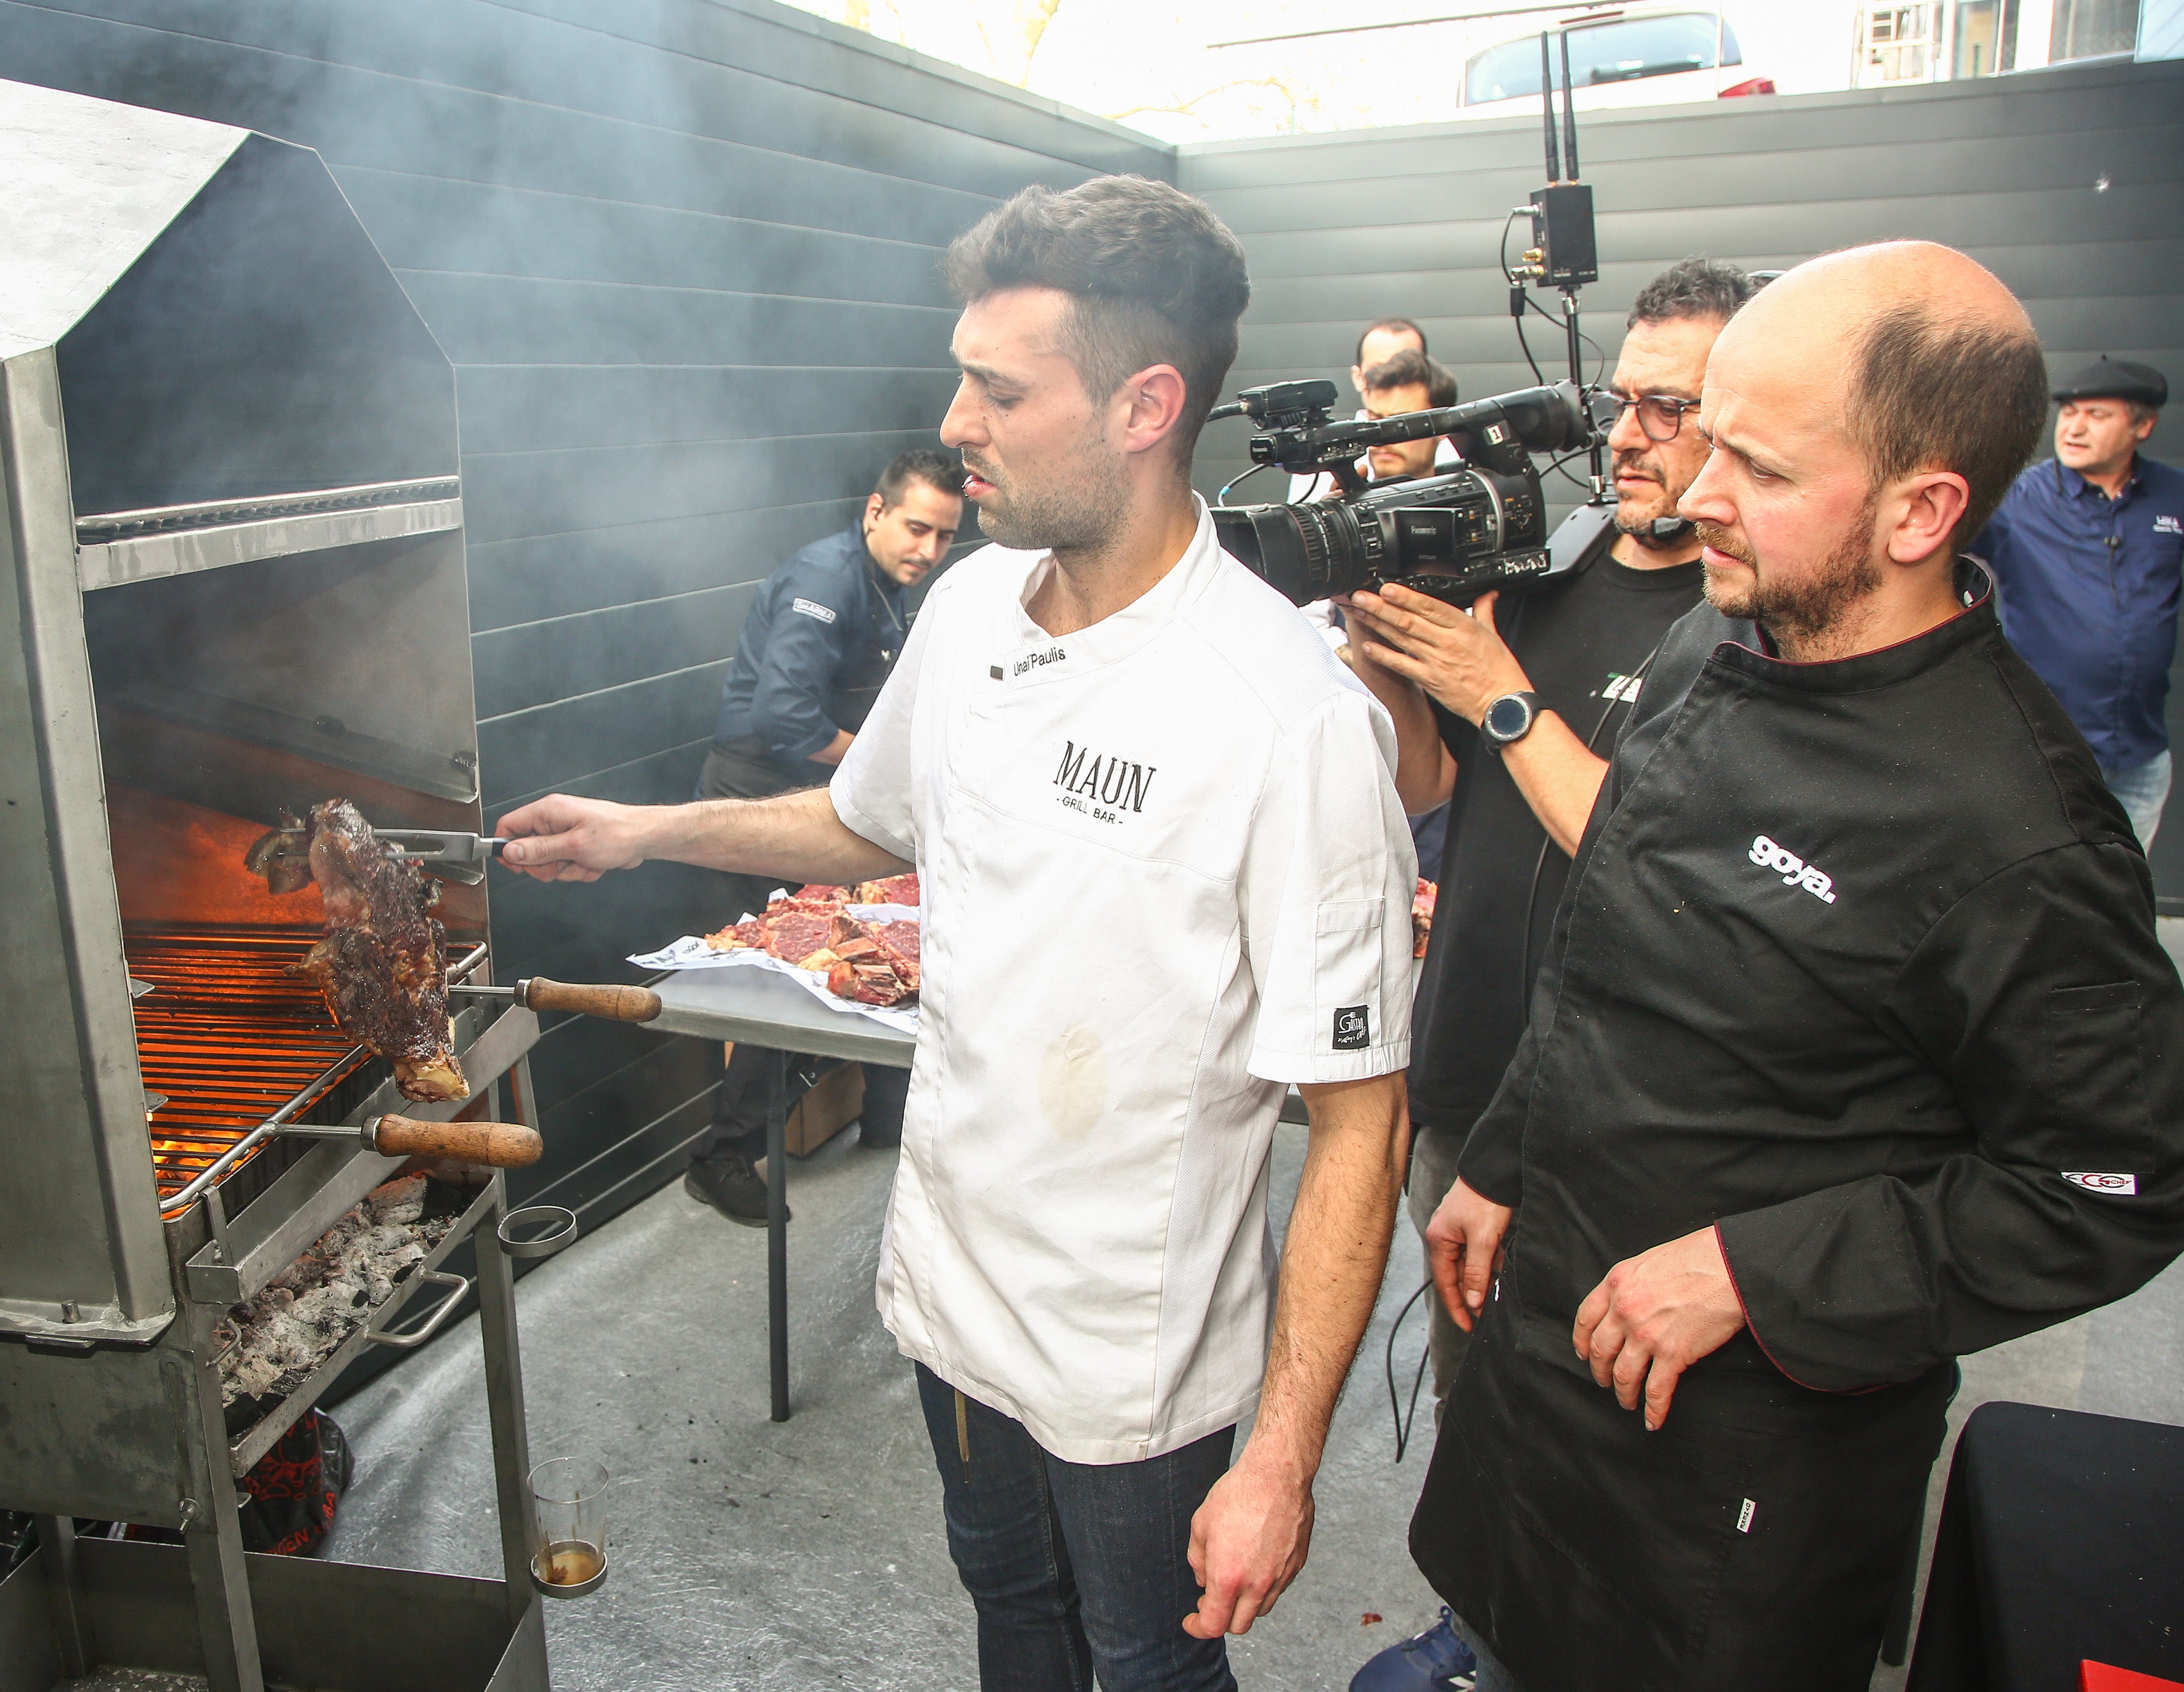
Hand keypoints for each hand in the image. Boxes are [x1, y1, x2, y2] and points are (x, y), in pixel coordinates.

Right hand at [495, 795, 650, 882]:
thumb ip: (539, 849)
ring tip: (586, 861)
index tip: (517, 866)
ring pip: (549, 863)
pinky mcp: (576, 846)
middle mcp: (554, 820)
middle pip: (528, 850)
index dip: (506, 848)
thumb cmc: (617, 834)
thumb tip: (509, 851)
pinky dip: (580, 870)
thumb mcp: (573, 845)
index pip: (509, 825)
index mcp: (548, 811)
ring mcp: (565, 833)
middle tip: (562, 864)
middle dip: (545, 865)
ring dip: (567, 870)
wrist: (644, 838)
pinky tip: (594, 863)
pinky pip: (566, 866)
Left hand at [1183, 1446, 1313, 1638]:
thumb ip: (1198, 1559)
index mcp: (1228, 1577)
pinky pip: (1277, 1589)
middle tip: (1210, 1600)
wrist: (1277, 1475)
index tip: (1192, 1620)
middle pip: (1239, 1625)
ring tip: (1233, 1578)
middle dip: (1221, 1619)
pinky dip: (1262, 1587)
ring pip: (1260, 1609)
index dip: (1198, 1627)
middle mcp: (1257, 1584)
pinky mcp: (1296, 1565)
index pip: (1213, 1625)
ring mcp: (1280, 1577)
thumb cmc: (1238, 1494)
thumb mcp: (1201, 1524)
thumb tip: (1203, 1580)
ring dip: (1243, 1604)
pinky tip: (1254, 1563)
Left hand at [1344, 585, 1531, 725]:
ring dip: (1378, 625)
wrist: (1501, 703)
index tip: (1387, 589)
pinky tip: (1368, 647)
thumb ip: (1484, 610)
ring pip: (1402, 639)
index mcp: (1463, 627)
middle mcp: (1447, 642)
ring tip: (1360, 613)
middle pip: (1409, 620)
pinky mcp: (1430, 680)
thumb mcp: (1493, 634)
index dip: (1406, 597)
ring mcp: (1436, 661)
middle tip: (1361, 596)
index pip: (1429, 607)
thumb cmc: (1499, 670)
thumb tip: (1486, 594)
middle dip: (1381, 607)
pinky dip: (1384, 656)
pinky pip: (1402, 665)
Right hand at [1425, 1178, 1512, 1332]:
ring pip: (1469, 1264)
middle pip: (1456, 1275)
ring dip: (1481, 1281)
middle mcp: (1444, 1237)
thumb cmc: (1485, 1201)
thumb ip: (1477, 1273)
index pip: (1446, 1283)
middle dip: (1471, 1296)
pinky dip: (1488, 1264)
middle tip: (1485, 1317)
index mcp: (1439, 1241)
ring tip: (1495, 1300)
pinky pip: (1477, 1252)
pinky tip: (1501, 1273)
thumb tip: (1473, 1302)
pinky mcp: (1471, 1225)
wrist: (1494, 1170)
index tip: (1468, 1328)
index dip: (1457, 1307)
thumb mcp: (1483, 1240)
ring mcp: (1457, 1231)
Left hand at [1572, 1227, 1746, 1430]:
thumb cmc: (1697, 1257)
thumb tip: (1629, 1301)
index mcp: (1616, 1284)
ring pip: (1624, 1375)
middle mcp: (1624, 1310)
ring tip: (1626, 1402)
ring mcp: (1646, 1334)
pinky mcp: (1673, 1354)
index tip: (1584, 1353)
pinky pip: (1656, 1390)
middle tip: (1604, 1382)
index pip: (1586, 1318)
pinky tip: (1652, 1421)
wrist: (1729, 1267)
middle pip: (1602, 1351)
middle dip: (1601, 1371)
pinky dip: (1653, 1410)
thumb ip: (1632, 1284)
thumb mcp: (1649, 1261)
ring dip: (1623, 1394)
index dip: (1583, 1341)